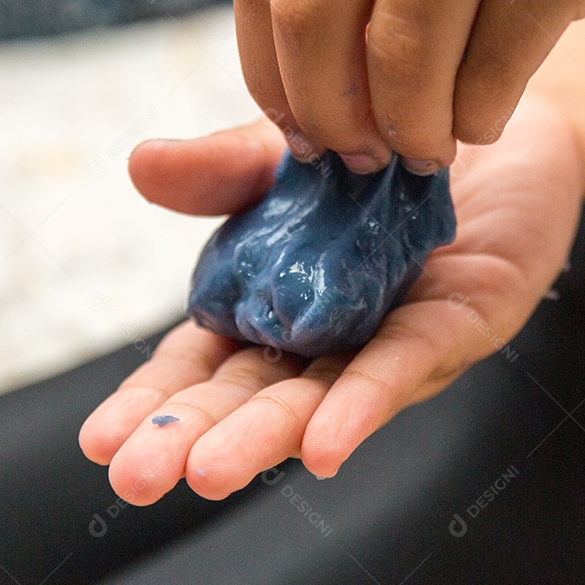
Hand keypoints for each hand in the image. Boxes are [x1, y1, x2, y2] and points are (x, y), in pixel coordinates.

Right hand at [78, 95, 582, 502]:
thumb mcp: (288, 149)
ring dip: (268, 435)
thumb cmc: (385, 143)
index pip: (209, 362)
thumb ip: (224, 169)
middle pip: (258, 392)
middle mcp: (335, 333)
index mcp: (282, 301)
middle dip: (196, 436)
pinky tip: (323, 443)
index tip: (100, 438)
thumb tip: (141, 164)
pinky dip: (365, 400)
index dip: (158, 400)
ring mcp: (395, 335)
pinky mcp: (464, 319)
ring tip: (209, 471)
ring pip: (327, 395)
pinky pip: (409, 360)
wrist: (484, 108)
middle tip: (136, 476)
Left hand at [234, 0, 584, 173]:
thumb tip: (277, 100)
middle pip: (314, 9)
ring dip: (407, 126)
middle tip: (358, 154)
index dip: (271, 73)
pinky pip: (492, 65)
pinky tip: (483, 119)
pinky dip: (477, 117)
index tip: (299, 131)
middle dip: (328, 110)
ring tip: (424, 148)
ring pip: (401, 45)